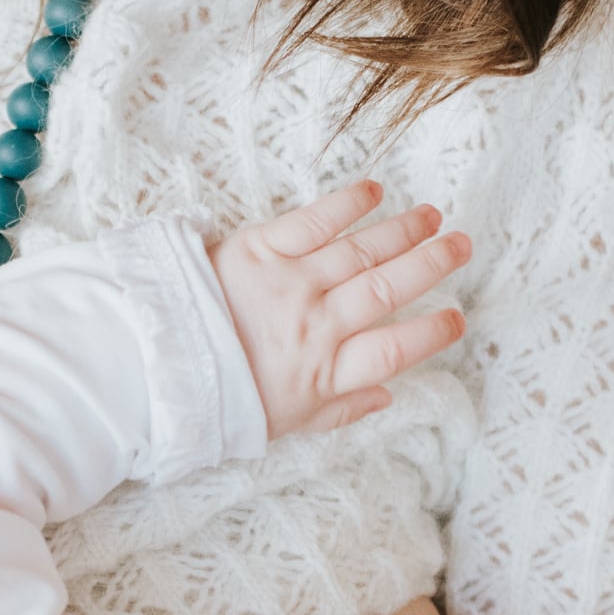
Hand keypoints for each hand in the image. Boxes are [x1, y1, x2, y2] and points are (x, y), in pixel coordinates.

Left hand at [211, 179, 469, 435]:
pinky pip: (313, 222)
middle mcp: (314, 327)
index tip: (457, 318)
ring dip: (401, 231)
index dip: (431, 333)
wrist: (151, 366)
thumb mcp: (283, 423)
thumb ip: (340, 410)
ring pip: (359, 252)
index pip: (394, 350)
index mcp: (323, 374)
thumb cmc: (219, 398)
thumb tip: (388, 397)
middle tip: (462, 245)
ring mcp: (289, 285)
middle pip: (387, 290)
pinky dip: (347, 205)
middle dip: (431, 265)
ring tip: (432, 217)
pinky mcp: (257, 250)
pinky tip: (374, 192)